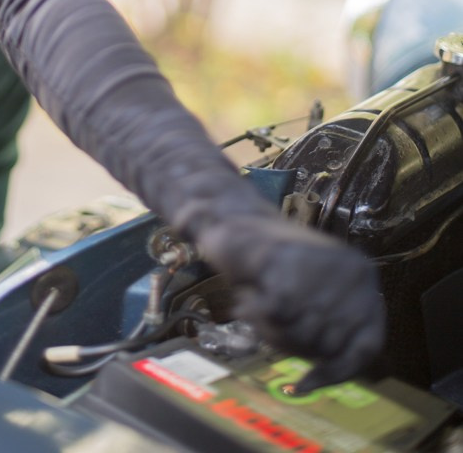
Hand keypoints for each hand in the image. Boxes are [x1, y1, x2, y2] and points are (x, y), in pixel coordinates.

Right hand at [197, 212, 385, 390]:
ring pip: (302, 335)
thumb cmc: (272, 263)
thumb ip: (328, 329)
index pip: (367, 345)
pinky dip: (256, 317)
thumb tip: (331, 377)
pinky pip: (277, 317)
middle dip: (291, 344)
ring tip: (256, 305)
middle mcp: (352, 271)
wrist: (235, 217)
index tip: (304, 385)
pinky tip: (246, 300)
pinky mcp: (288, 265)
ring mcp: (322, 267)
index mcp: (363, 277)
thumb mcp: (310, 297)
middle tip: (267, 321)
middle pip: (327, 346)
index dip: (336, 372)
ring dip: (270, 331)